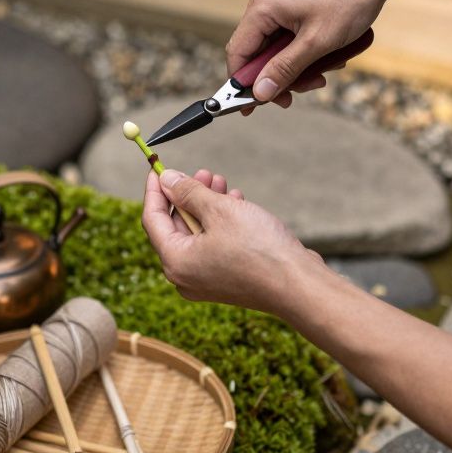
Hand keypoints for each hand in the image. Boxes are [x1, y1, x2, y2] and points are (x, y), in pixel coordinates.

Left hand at [141, 168, 324, 314]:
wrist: (299, 284)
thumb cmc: (259, 250)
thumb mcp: (220, 210)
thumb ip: (189, 192)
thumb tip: (168, 180)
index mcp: (176, 262)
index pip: (152, 219)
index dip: (155, 190)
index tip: (158, 167)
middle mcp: (186, 276)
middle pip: (176, 226)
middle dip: (188, 195)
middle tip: (203, 172)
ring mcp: (207, 280)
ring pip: (198, 233)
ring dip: (208, 205)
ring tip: (222, 182)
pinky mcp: (227, 279)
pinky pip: (214, 244)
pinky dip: (221, 222)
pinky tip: (236, 202)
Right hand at [227, 0, 401, 112]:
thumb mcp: (316, 43)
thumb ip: (284, 70)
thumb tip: (260, 92)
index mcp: (262, 5)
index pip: (238, 52)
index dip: (242, 83)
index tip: (250, 107)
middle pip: (258, 50)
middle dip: (281, 74)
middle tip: (304, 89)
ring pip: (276, 44)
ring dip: (296, 63)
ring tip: (324, 69)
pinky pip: (288, 32)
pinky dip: (303, 48)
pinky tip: (326, 53)